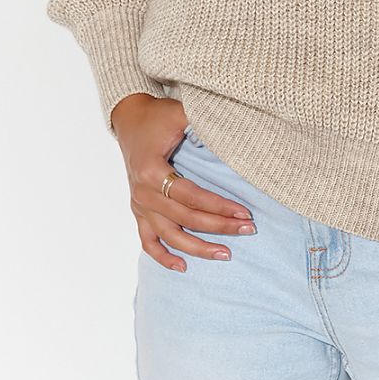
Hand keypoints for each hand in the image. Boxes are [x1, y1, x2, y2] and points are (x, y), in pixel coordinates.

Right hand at [110, 93, 255, 271]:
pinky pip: (147, 241)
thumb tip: (233, 127)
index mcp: (152, 171)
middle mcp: (143, 193)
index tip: (245, 213)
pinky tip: (182, 267)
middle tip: (248, 230)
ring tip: (225, 254)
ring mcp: (139, 204)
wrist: (131, 119)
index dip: (219, 207)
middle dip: (219, 227)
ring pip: (169, 236)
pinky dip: (162, 257)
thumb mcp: (179, 112)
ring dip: (197, 248)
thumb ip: (202, 119)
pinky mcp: (138, 210)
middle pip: (185, 218)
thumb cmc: (158, 115)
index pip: (192, 196)